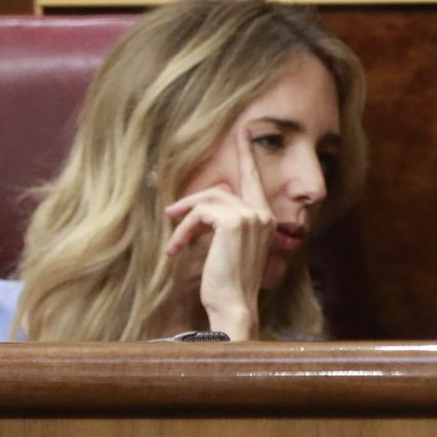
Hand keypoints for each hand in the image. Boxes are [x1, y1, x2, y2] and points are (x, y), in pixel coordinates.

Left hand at [164, 130, 273, 339]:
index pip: (254, 179)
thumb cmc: (229, 282)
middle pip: (221, 190)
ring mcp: (250, 215)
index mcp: (266, 218)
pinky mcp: (234, 222)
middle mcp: (262, 213)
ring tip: (173, 241)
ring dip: (184, 220)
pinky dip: (183, 231)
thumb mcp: (229, 249)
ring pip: (207, 201)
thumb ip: (225, 224)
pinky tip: (176, 249)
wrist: (234, 304)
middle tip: (171, 215)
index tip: (241, 131)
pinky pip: (199, 215)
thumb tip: (203, 207)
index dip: (246, 154)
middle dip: (192, 202)